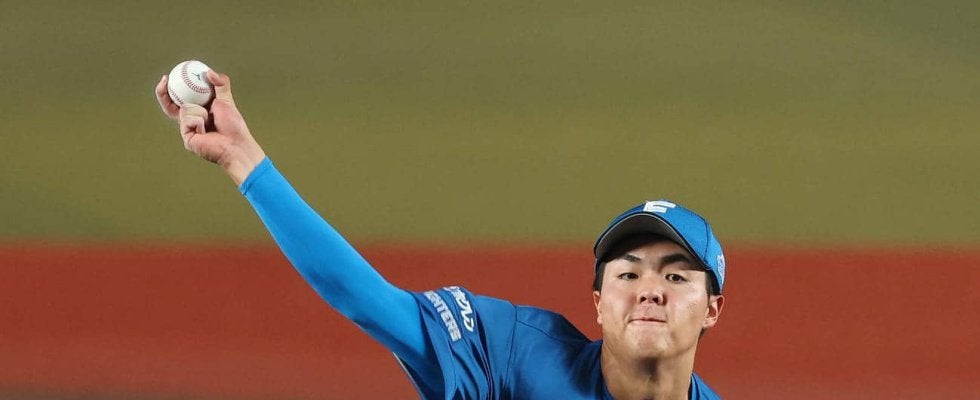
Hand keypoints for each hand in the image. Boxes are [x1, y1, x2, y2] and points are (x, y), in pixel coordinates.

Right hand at [155, 70, 265, 184]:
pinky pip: (187, 120)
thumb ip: (220, 84)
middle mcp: (190, 119)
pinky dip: (198, 121)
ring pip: (184, 109)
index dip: (172, 87)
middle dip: (163, 92)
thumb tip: (209, 71)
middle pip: (170, 104)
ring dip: (199, 111)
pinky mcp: (186, 137)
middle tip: (165, 80)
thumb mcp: (227, 100)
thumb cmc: (233, 126)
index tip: (168, 76)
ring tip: (210, 120)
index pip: (180, 98)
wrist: (236, 144)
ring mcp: (187, 129)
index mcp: (198, 110)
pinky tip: (206, 131)